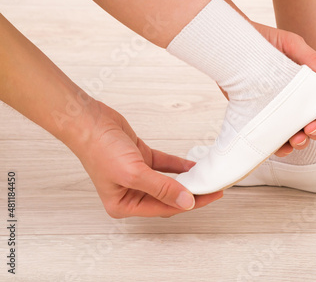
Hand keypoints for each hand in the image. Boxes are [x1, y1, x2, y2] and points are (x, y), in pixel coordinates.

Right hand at [74, 101, 222, 217]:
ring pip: (169, 182)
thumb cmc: (99, 149)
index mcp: (124, 205)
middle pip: (168, 197)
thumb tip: (186, 201)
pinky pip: (166, 166)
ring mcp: (137, 176)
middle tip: (213, 188)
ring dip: (187, 180)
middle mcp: (130, 193)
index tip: (210, 196)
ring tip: (207, 178)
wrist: (88, 121)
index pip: (165, 209)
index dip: (190, 203)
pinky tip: (194, 166)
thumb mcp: (133, 174)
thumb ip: (162, 189)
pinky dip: (179, 166)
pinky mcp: (142, 159)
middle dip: (190, 193)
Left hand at [218, 22, 315, 156]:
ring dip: (301, 142)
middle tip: (310, 128)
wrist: (230, 45)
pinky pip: (273, 138)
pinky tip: (280, 147)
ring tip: (296, 140)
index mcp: (309, 84)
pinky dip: (279, 146)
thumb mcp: (290, 44)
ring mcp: (278, 111)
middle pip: (315, 125)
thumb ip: (312, 59)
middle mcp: (296, 100)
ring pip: (296, 135)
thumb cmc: (263, 40)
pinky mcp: (260, 117)